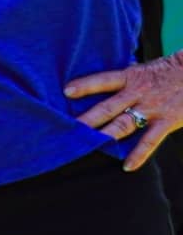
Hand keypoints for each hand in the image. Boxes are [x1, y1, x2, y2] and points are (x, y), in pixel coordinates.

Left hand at [67, 52, 182, 170]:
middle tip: (66, 129)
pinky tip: (127, 166)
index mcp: (131, 77)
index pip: (104, 80)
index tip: (66, 91)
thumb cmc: (169, 71)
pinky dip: (139, 155)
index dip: (85, 85)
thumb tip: (103, 81)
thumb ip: (125, 76)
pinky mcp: (167, 122)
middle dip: (87, 119)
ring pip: (123, 125)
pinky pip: (150, 141)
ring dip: (105, 136)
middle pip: (107, 108)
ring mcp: (152, 109)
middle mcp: (138, 93)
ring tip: (86, 146)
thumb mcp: (144, 68)